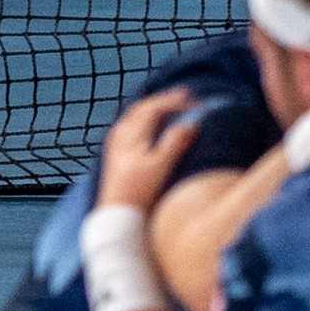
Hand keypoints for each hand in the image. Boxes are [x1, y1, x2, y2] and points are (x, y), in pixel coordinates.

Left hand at [94, 86, 204, 214]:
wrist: (117, 213)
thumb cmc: (139, 191)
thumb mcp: (161, 165)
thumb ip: (176, 141)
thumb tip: (192, 123)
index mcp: (130, 133)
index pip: (153, 108)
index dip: (174, 101)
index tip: (194, 100)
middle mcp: (120, 134)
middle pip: (142, 108)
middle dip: (165, 101)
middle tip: (186, 97)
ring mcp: (115, 142)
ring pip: (135, 115)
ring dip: (155, 107)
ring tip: (173, 106)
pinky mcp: (116, 153)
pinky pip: (131, 125)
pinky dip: (146, 119)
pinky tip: (154, 125)